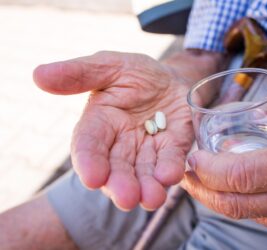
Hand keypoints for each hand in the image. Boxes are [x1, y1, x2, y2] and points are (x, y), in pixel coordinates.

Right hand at [34, 51, 194, 210]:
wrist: (172, 78)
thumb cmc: (137, 74)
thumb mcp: (110, 66)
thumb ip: (78, 74)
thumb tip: (38, 76)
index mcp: (100, 124)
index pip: (89, 146)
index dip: (89, 162)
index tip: (93, 178)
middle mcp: (121, 144)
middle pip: (116, 169)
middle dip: (120, 184)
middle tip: (126, 198)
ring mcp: (149, 150)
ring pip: (144, 174)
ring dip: (147, 188)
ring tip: (152, 198)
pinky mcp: (174, 149)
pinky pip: (171, 161)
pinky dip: (170, 170)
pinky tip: (171, 176)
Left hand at [182, 97, 266, 238]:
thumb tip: (262, 108)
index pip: (240, 175)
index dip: (210, 170)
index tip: (193, 159)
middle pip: (232, 202)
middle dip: (201, 190)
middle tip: (186, 174)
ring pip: (240, 213)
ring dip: (212, 199)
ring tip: (196, 183)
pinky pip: (254, 215)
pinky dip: (232, 203)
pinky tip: (224, 191)